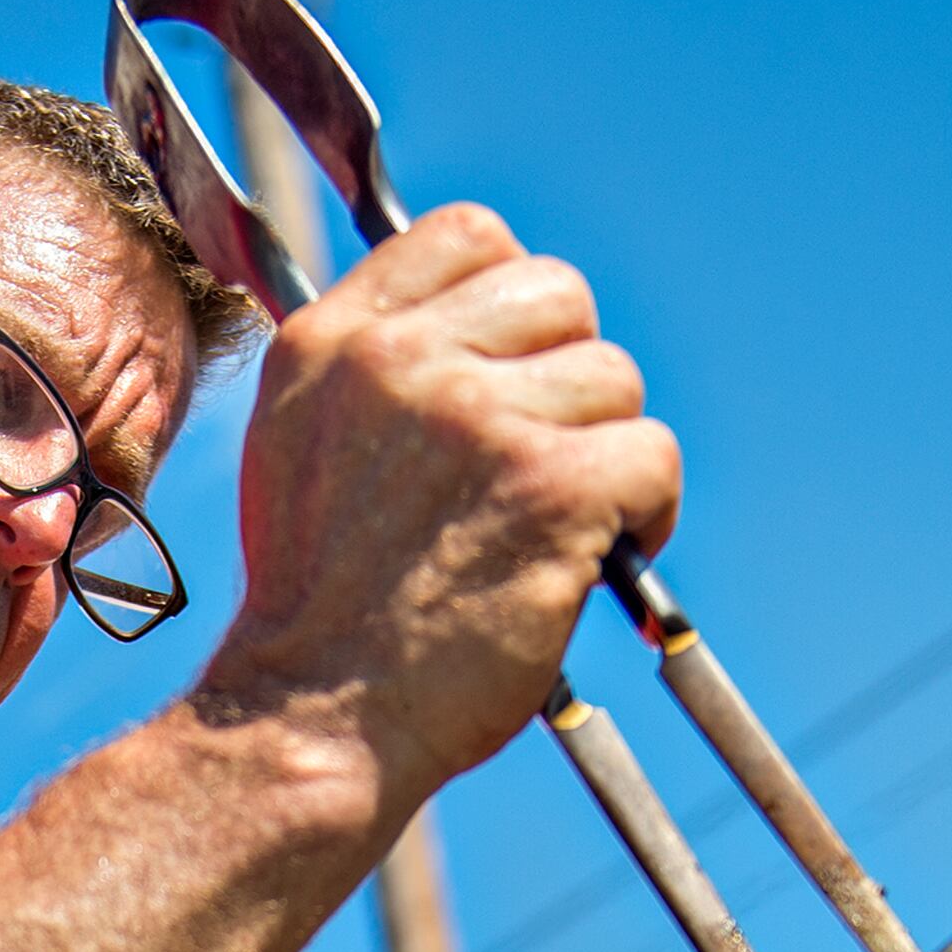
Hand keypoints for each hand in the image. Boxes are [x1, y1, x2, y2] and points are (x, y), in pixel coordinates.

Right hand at [205, 204, 681, 811]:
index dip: (515, 301)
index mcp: (336, 339)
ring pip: (615, 379)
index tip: (513, 373)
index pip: (471, 235)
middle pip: (560, 295)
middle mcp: (403, 360)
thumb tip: (473, 331)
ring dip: (607, 455)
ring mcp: (479, 419)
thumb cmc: (320, 609)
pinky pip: (653, 456)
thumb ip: (373, 369)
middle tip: (541, 464)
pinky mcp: (552, 486)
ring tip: (560, 526)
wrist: (316, 716)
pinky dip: (646, 514)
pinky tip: (596, 558)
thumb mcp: (299, 445)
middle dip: (568, 379)